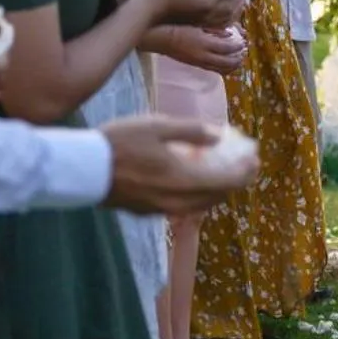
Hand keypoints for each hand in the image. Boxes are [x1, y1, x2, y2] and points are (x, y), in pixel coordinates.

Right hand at [99, 116, 258, 214]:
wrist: (82, 169)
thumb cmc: (119, 142)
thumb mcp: (158, 126)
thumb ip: (191, 132)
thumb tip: (218, 137)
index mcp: (183, 180)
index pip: (227, 182)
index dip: (245, 172)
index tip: (255, 160)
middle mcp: (176, 201)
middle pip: (216, 196)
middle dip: (234, 181)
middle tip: (242, 165)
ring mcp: (160, 210)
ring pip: (199, 205)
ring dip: (214, 190)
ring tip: (219, 172)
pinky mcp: (145, 212)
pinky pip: (181, 206)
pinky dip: (194, 194)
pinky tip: (189, 179)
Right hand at [153, 25, 247, 75]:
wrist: (159, 37)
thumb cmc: (178, 25)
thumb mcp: (197, 23)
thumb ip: (214, 28)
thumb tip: (230, 33)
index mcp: (204, 43)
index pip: (228, 48)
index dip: (238, 45)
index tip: (244, 41)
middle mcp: (203, 56)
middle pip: (227, 62)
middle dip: (239, 58)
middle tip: (245, 51)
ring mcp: (199, 62)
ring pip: (222, 69)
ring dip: (233, 65)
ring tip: (239, 59)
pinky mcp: (196, 65)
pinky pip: (214, 70)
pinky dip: (224, 69)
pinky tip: (228, 65)